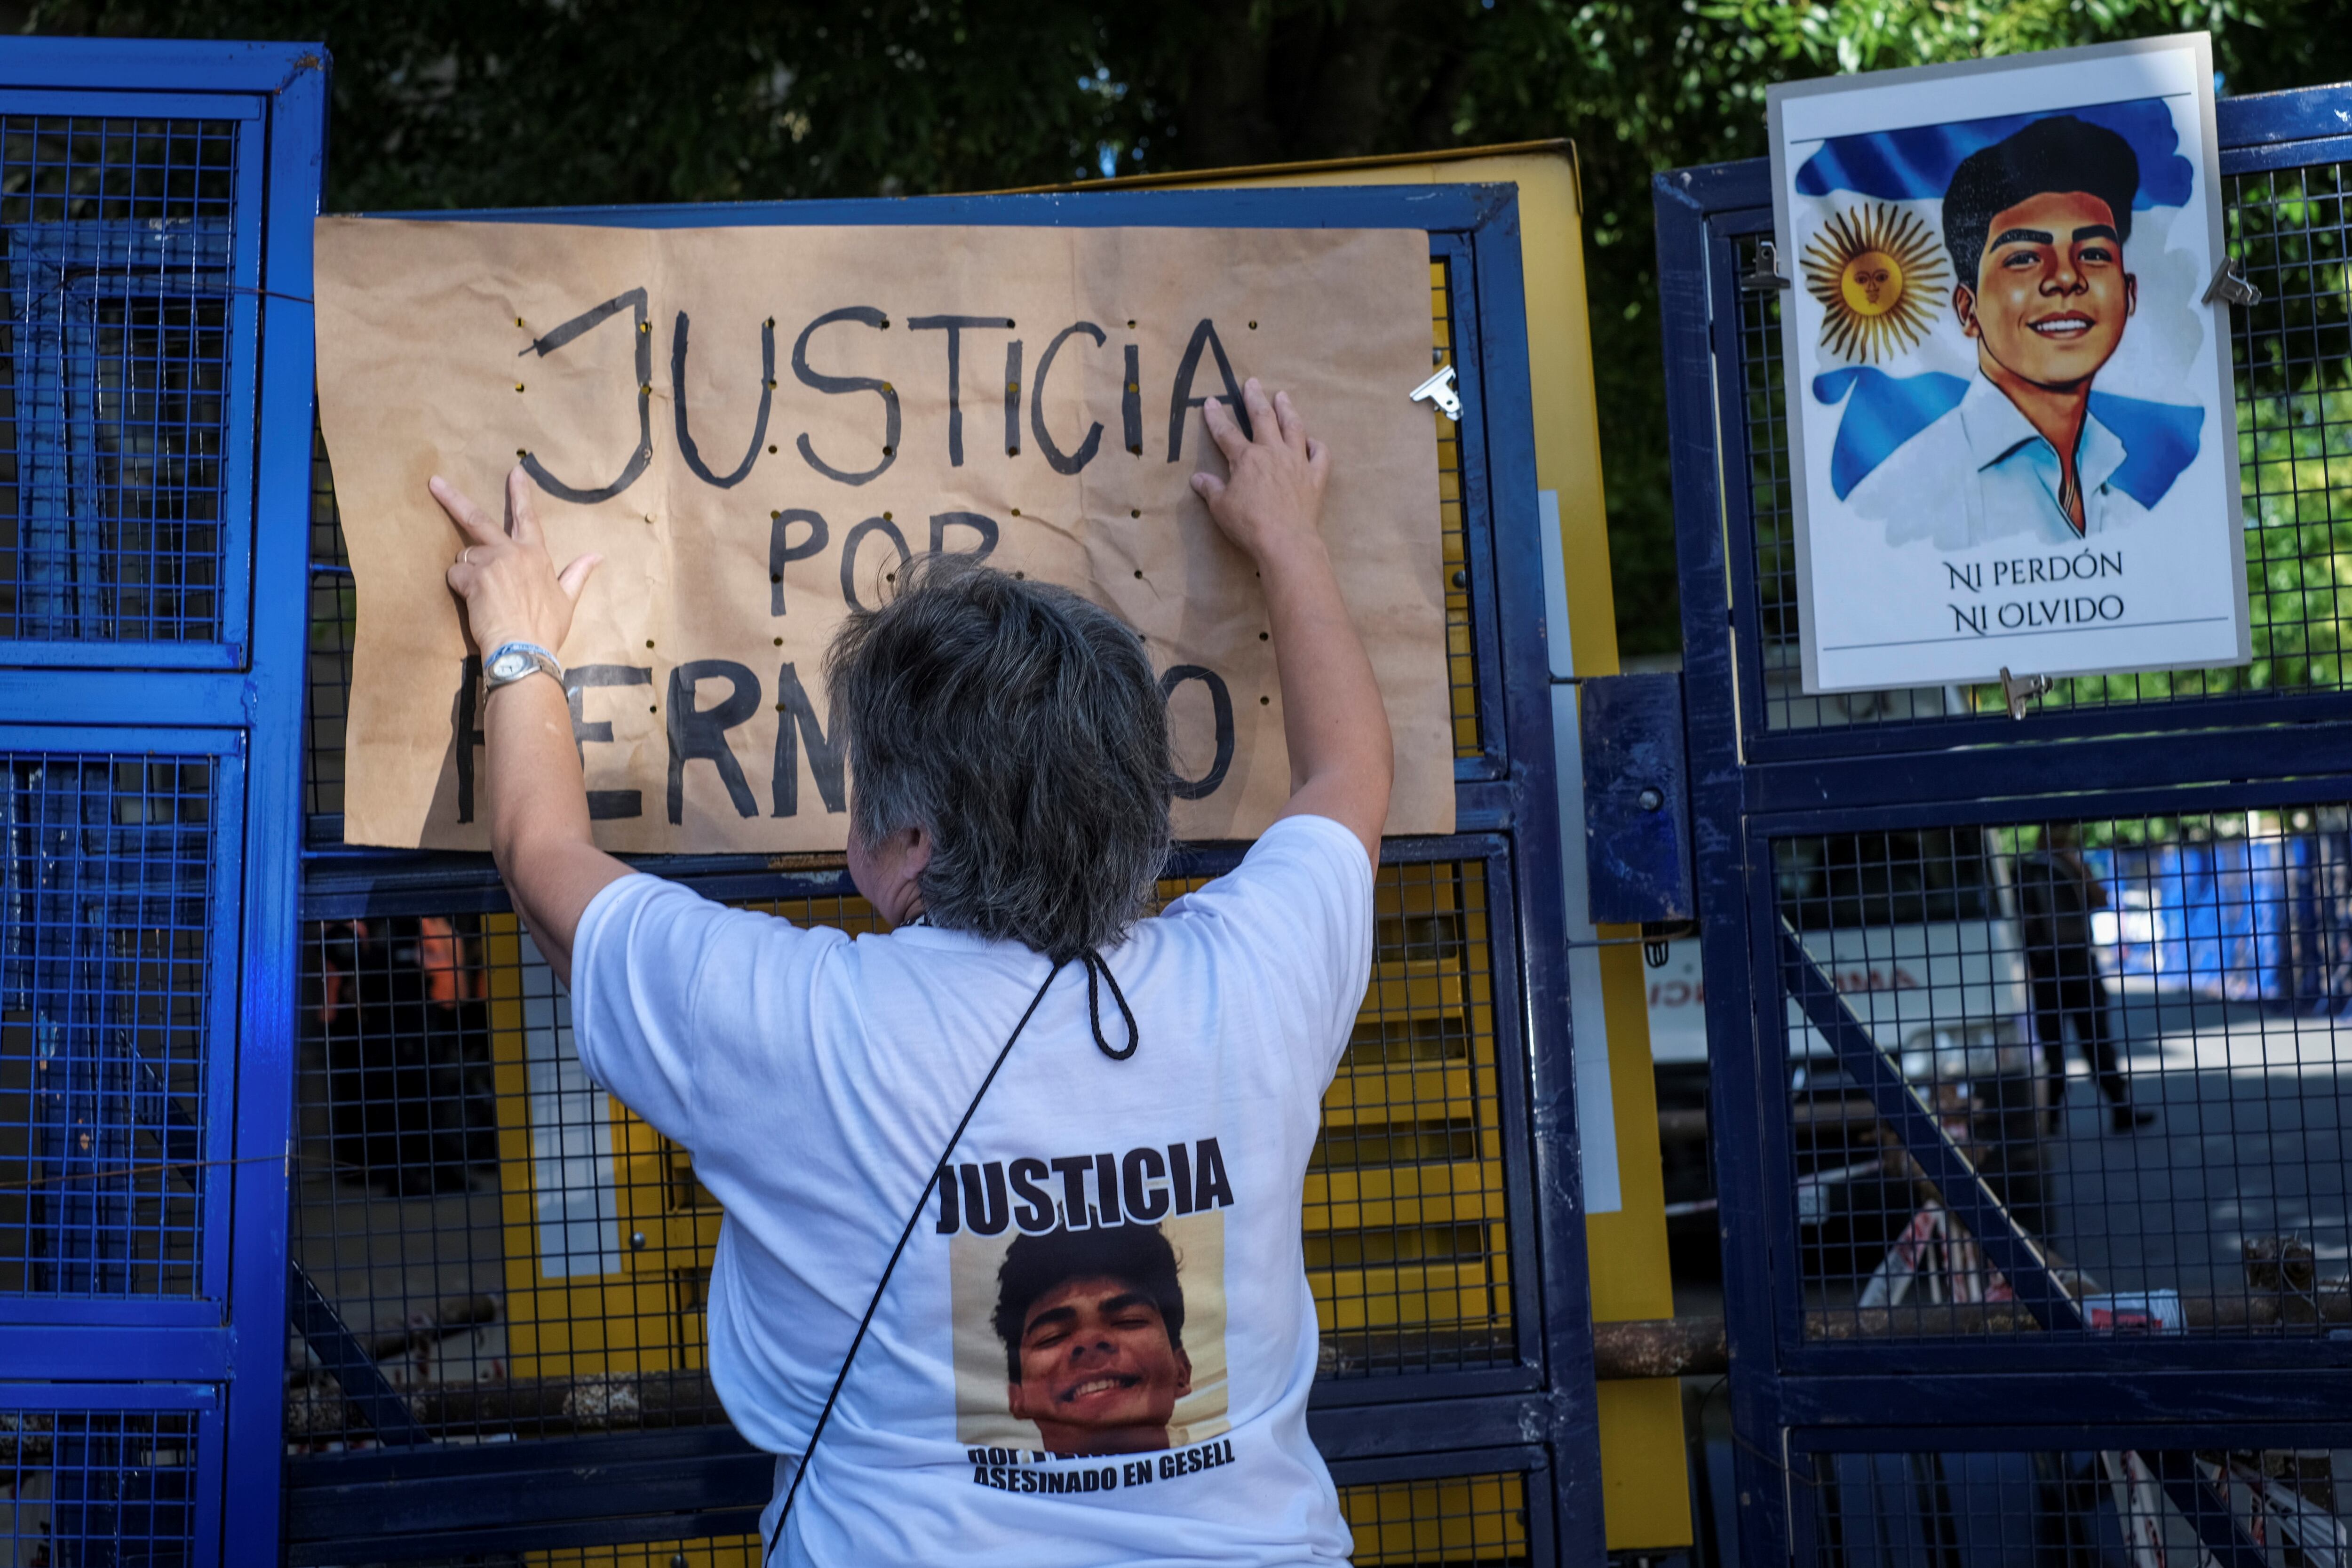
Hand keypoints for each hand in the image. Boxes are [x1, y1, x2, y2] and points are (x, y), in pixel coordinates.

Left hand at [436, 465, 602, 655]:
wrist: (525, 650)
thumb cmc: (546, 628)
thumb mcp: (567, 600)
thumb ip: (578, 573)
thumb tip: (597, 556)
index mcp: (536, 555)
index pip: (528, 517)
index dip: (520, 493)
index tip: (515, 471)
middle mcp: (512, 552)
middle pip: (478, 519)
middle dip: (453, 499)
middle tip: (435, 483)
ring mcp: (491, 564)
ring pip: (465, 556)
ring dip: (469, 572)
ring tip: (484, 598)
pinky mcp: (473, 579)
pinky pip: (456, 575)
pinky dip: (460, 587)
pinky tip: (475, 604)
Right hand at [1190, 377, 1329, 563]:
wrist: (1285, 541)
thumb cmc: (1249, 525)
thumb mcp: (1220, 508)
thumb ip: (1211, 489)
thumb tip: (1198, 479)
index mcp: (1246, 458)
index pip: (1226, 432)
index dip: (1216, 417)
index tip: (1210, 402)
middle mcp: (1272, 452)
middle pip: (1263, 418)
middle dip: (1255, 398)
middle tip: (1253, 383)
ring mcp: (1296, 462)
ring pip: (1293, 428)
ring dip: (1287, 410)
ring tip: (1283, 396)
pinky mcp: (1315, 477)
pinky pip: (1320, 455)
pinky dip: (1316, 446)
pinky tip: (1312, 441)